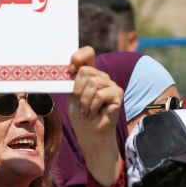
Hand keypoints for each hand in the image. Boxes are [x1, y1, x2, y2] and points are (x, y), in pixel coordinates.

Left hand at [66, 47, 122, 186]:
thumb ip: (71, 81)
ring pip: (93, 82)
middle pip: (86, 71)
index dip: (78, 57)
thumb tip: (68, 68)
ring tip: (86, 110)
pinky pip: (100, 94)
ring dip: (85, 101)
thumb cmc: (80, 115)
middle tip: (79, 103)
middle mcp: (101, 76)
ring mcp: (110, 84)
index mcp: (89, 73)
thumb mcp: (71, 95)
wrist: (89, 133)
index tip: (70, 69)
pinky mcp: (117, 94)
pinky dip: (92, 106)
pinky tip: (93, 113)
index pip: (87, 53)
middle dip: (78, 90)